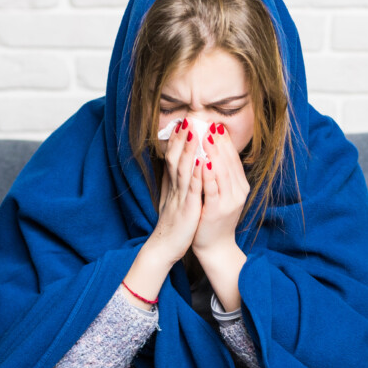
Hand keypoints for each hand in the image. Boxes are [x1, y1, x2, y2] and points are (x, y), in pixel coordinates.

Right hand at [148, 117, 203, 262]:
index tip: (182, 123)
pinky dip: (197, 175)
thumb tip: (172, 168)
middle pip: (176, 159)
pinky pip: (193, 189)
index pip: (173, 159)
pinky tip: (203, 161)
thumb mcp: (171, 200)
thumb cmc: (171, 225)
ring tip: (194, 132)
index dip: (177, 141)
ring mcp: (180, 198)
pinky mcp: (188, 209)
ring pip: (184, 170)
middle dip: (181, 139)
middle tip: (187, 119)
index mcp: (172, 186)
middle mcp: (174, 189)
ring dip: (189, 151)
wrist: (164, 248)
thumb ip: (171, 184)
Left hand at [192, 121, 250, 257]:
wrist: (214, 246)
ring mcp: (228, 201)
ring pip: (222, 172)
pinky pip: (212, 189)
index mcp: (239, 186)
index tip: (216, 125)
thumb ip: (220, 176)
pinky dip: (208, 174)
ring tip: (207, 136)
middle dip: (219, 142)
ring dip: (214, 153)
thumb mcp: (221, 194)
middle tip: (210, 124)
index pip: (233, 159)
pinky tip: (202, 162)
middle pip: (229, 162)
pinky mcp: (216, 209)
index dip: (225, 142)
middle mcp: (237, 192)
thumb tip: (212, 153)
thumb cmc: (214, 218)